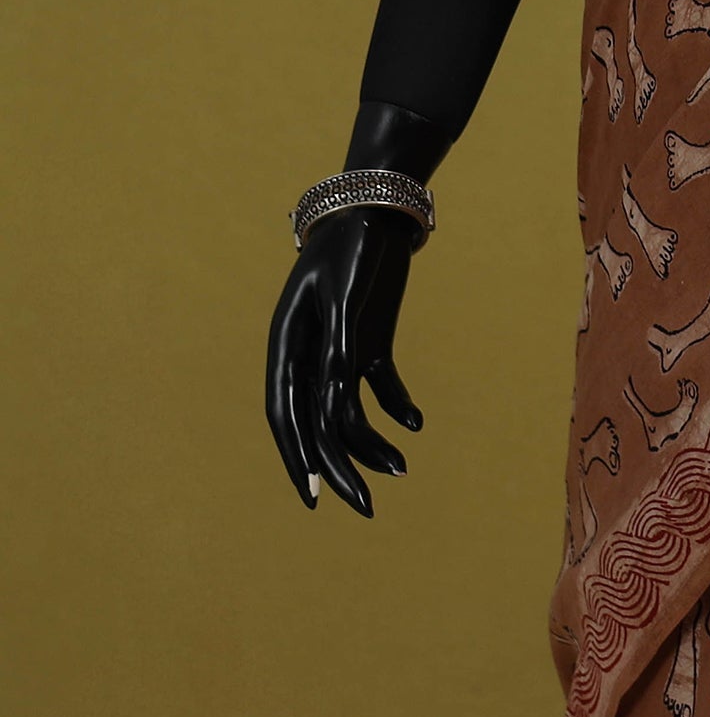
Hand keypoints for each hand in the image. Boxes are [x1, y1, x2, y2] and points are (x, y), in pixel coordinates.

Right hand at [265, 208, 424, 515]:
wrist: (378, 207)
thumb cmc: (353, 245)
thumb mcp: (343, 295)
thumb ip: (336, 346)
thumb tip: (337, 398)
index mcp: (286, 344)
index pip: (286, 413)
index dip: (297, 457)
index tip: (314, 497)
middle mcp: (308, 354)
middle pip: (318, 422)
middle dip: (340, 468)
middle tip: (364, 509)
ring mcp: (339, 350)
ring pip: (349, 411)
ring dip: (372, 442)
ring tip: (401, 469)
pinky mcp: (368, 342)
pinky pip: (378, 386)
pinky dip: (396, 406)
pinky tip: (416, 424)